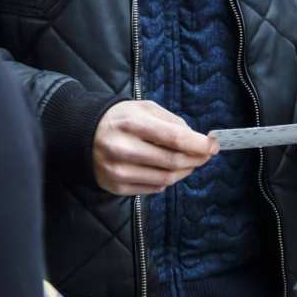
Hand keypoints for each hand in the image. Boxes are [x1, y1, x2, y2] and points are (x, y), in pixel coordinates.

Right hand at [93, 100, 217, 194]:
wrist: (82, 134)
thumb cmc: (121, 119)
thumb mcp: (145, 108)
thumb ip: (172, 121)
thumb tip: (198, 140)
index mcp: (132, 124)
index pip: (175, 138)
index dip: (199, 144)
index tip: (213, 145)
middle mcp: (122, 149)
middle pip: (173, 161)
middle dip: (196, 159)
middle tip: (206, 155)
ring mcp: (117, 171)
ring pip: (165, 179)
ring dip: (184, 171)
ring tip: (189, 162)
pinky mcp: (115, 187)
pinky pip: (152, 189)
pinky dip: (166, 180)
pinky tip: (166, 170)